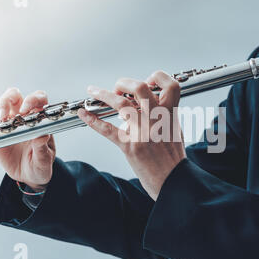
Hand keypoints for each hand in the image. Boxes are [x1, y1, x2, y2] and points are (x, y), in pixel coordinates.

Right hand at [0, 88, 55, 191]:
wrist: (28, 175)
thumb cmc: (40, 164)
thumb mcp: (44, 159)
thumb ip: (43, 148)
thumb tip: (42, 136)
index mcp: (39, 119)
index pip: (38, 99)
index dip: (32, 99)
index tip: (24, 110)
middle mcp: (22, 117)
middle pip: (13, 96)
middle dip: (6, 101)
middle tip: (3, 117)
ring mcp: (6, 124)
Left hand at [77, 71, 185, 200]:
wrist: (173, 181)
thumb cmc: (174, 159)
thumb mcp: (175, 131)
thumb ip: (164, 116)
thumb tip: (149, 105)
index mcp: (171, 114)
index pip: (170, 85)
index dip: (158, 77)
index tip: (148, 81)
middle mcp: (157, 120)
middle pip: (140, 88)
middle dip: (124, 83)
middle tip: (118, 87)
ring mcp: (143, 132)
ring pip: (121, 105)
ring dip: (103, 94)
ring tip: (94, 91)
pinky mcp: (130, 147)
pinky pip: (108, 130)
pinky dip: (92, 120)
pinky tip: (84, 114)